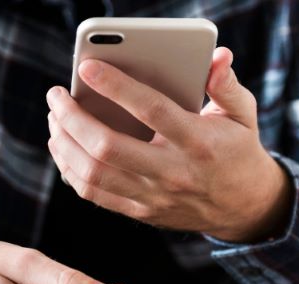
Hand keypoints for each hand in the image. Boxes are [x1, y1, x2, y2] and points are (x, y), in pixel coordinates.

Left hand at [45, 47, 291, 242]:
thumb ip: (226, 85)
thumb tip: (218, 56)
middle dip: (73, 119)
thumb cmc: (237, 151)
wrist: (243, 208)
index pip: (152, 111)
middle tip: (56, 95)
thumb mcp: (242, 115)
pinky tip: (63, 148)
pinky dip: (70, 171)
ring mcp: (154, 197)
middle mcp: (173, 172)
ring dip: (65, 145)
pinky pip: (95, 195)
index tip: (87, 67)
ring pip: (94, 174)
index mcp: (198, 142)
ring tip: (55, 119)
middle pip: (108, 148)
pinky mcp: (141, 212)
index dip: (117, 87)